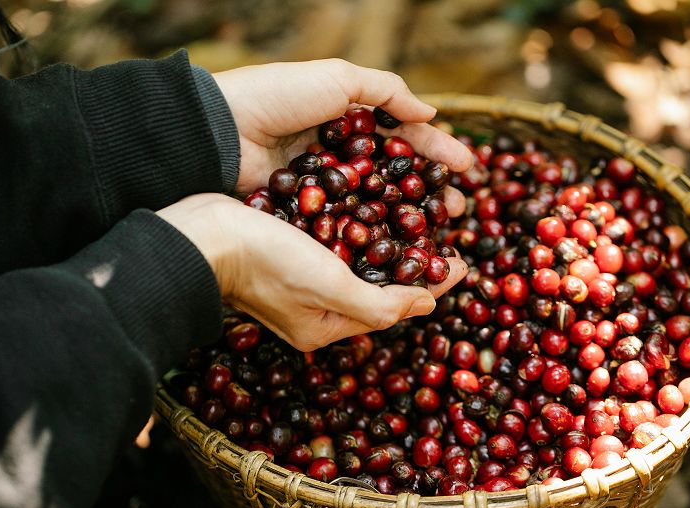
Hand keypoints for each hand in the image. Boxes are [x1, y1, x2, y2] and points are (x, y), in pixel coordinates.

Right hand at [157, 194, 467, 351]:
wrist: (204, 235)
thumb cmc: (266, 263)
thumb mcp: (329, 288)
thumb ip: (380, 303)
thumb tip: (427, 305)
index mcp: (328, 324)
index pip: (395, 306)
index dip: (434, 285)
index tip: (465, 262)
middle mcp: (317, 306)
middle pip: (379, 286)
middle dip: (416, 263)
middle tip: (447, 235)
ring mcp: (301, 280)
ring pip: (360, 262)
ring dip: (392, 243)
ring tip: (419, 218)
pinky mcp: (290, 250)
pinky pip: (338, 243)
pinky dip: (362, 228)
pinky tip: (374, 207)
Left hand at [213, 59, 471, 215]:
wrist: (221, 131)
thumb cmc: (279, 97)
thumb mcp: (338, 79)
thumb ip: (386, 92)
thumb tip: (431, 114)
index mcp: (348, 120)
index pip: (403, 137)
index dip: (436, 151)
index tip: (468, 168)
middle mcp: (340, 156)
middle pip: (395, 177)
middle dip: (429, 192)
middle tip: (459, 210)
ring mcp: (324, 187)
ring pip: (375, 205)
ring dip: (407, 219)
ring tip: (438, 233)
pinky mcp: (306, 213)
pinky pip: (346, 224)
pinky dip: (370, 235)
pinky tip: (396, 246)